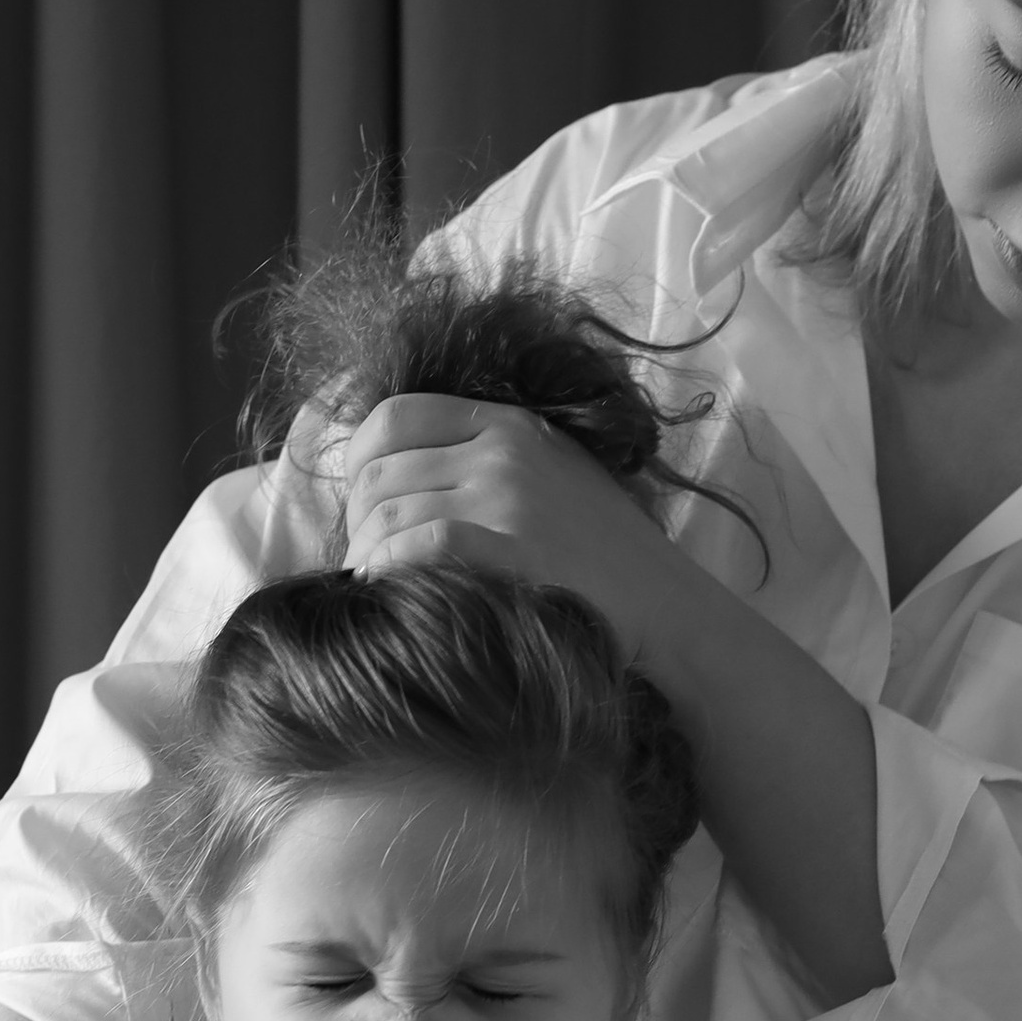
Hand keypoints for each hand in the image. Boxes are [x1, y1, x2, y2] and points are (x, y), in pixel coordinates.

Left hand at [340, 396, 674, 664]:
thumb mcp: (551, 472)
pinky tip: (391, 596)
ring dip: (364, 556)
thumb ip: (485, 457)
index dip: (355, 457)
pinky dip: (386, 573)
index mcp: (508, 423)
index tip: (357, 499)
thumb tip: (392, 469)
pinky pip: (415, 549)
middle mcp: (503, 452)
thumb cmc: (604, 551)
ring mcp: (508, 500)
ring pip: (387, 512)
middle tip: (365, 558)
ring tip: (374, 584)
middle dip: (354, 520)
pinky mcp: (512, 551)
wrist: (667, 605)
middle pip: (379, 471)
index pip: (393, 415)